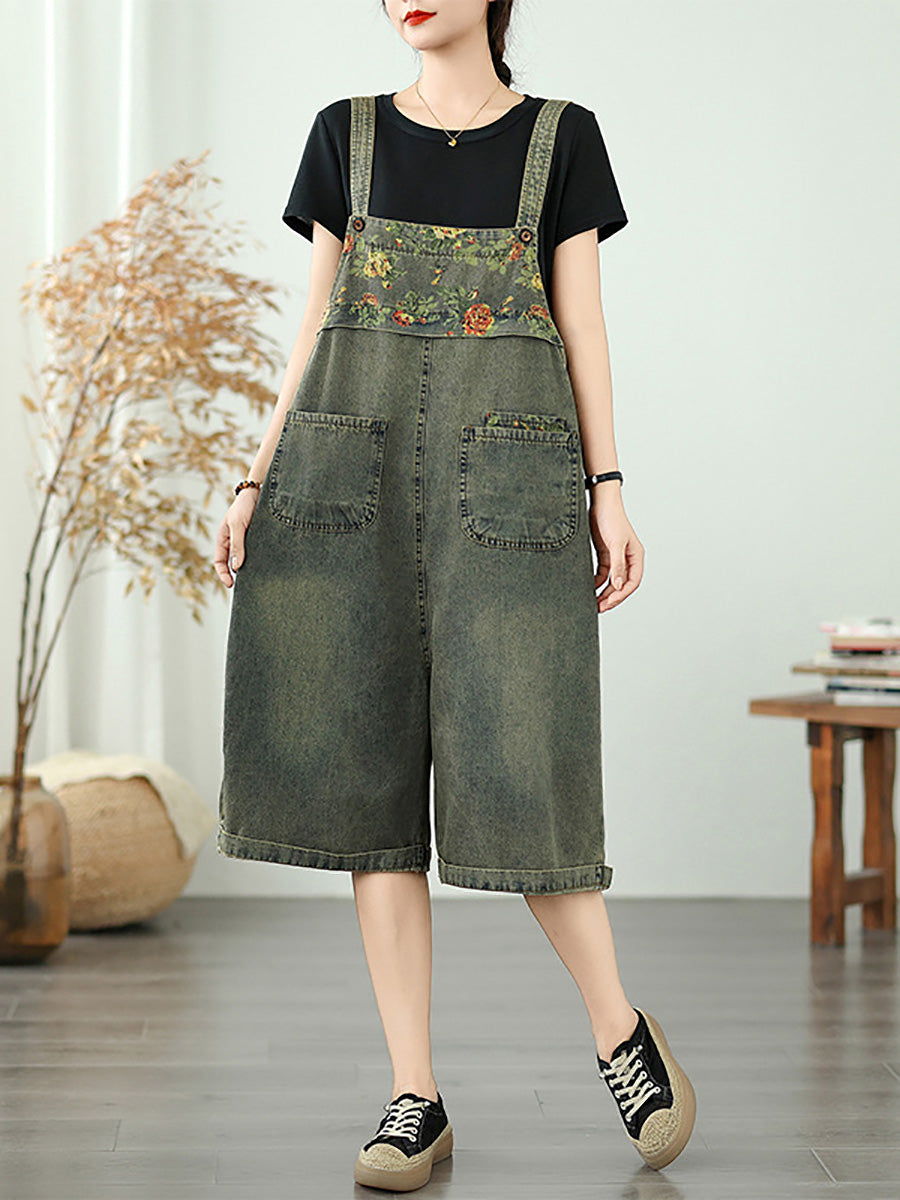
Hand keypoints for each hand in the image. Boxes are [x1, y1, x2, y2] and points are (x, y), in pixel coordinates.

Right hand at [213, 488, 259, 588]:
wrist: (259, 491)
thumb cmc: (244, 506)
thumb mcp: (238, 525)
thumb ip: (237, 545)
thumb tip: (237, 568)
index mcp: (223, 539)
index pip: (219, 562)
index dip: (223, 575)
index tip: (230, 585)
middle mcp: (234, 542)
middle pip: (232, 564)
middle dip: (236, 576)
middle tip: (246, 588)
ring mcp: (246, 541)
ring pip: (245, 560)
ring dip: (249, 570)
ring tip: (256, 580)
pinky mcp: (257, 539)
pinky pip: (256, 554)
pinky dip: (258, 562)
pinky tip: (265, 568)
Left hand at [588, 491, 643, 612]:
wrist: (600, 501)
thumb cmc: (612, 518)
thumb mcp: (615, 543)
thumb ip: (617, 566)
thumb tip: (618, 586)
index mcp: (636, 556)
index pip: (632, 582)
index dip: (621, 595)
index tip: (609, 603)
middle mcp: (627, 558)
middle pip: (621, 584)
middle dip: (611, 597)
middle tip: (599, 608)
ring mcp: (616, 556)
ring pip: (611, 581)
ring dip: (604, 592)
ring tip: (593, 602)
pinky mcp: (605, 553)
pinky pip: (602, 573)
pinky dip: (596, 582)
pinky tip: (589, 588)